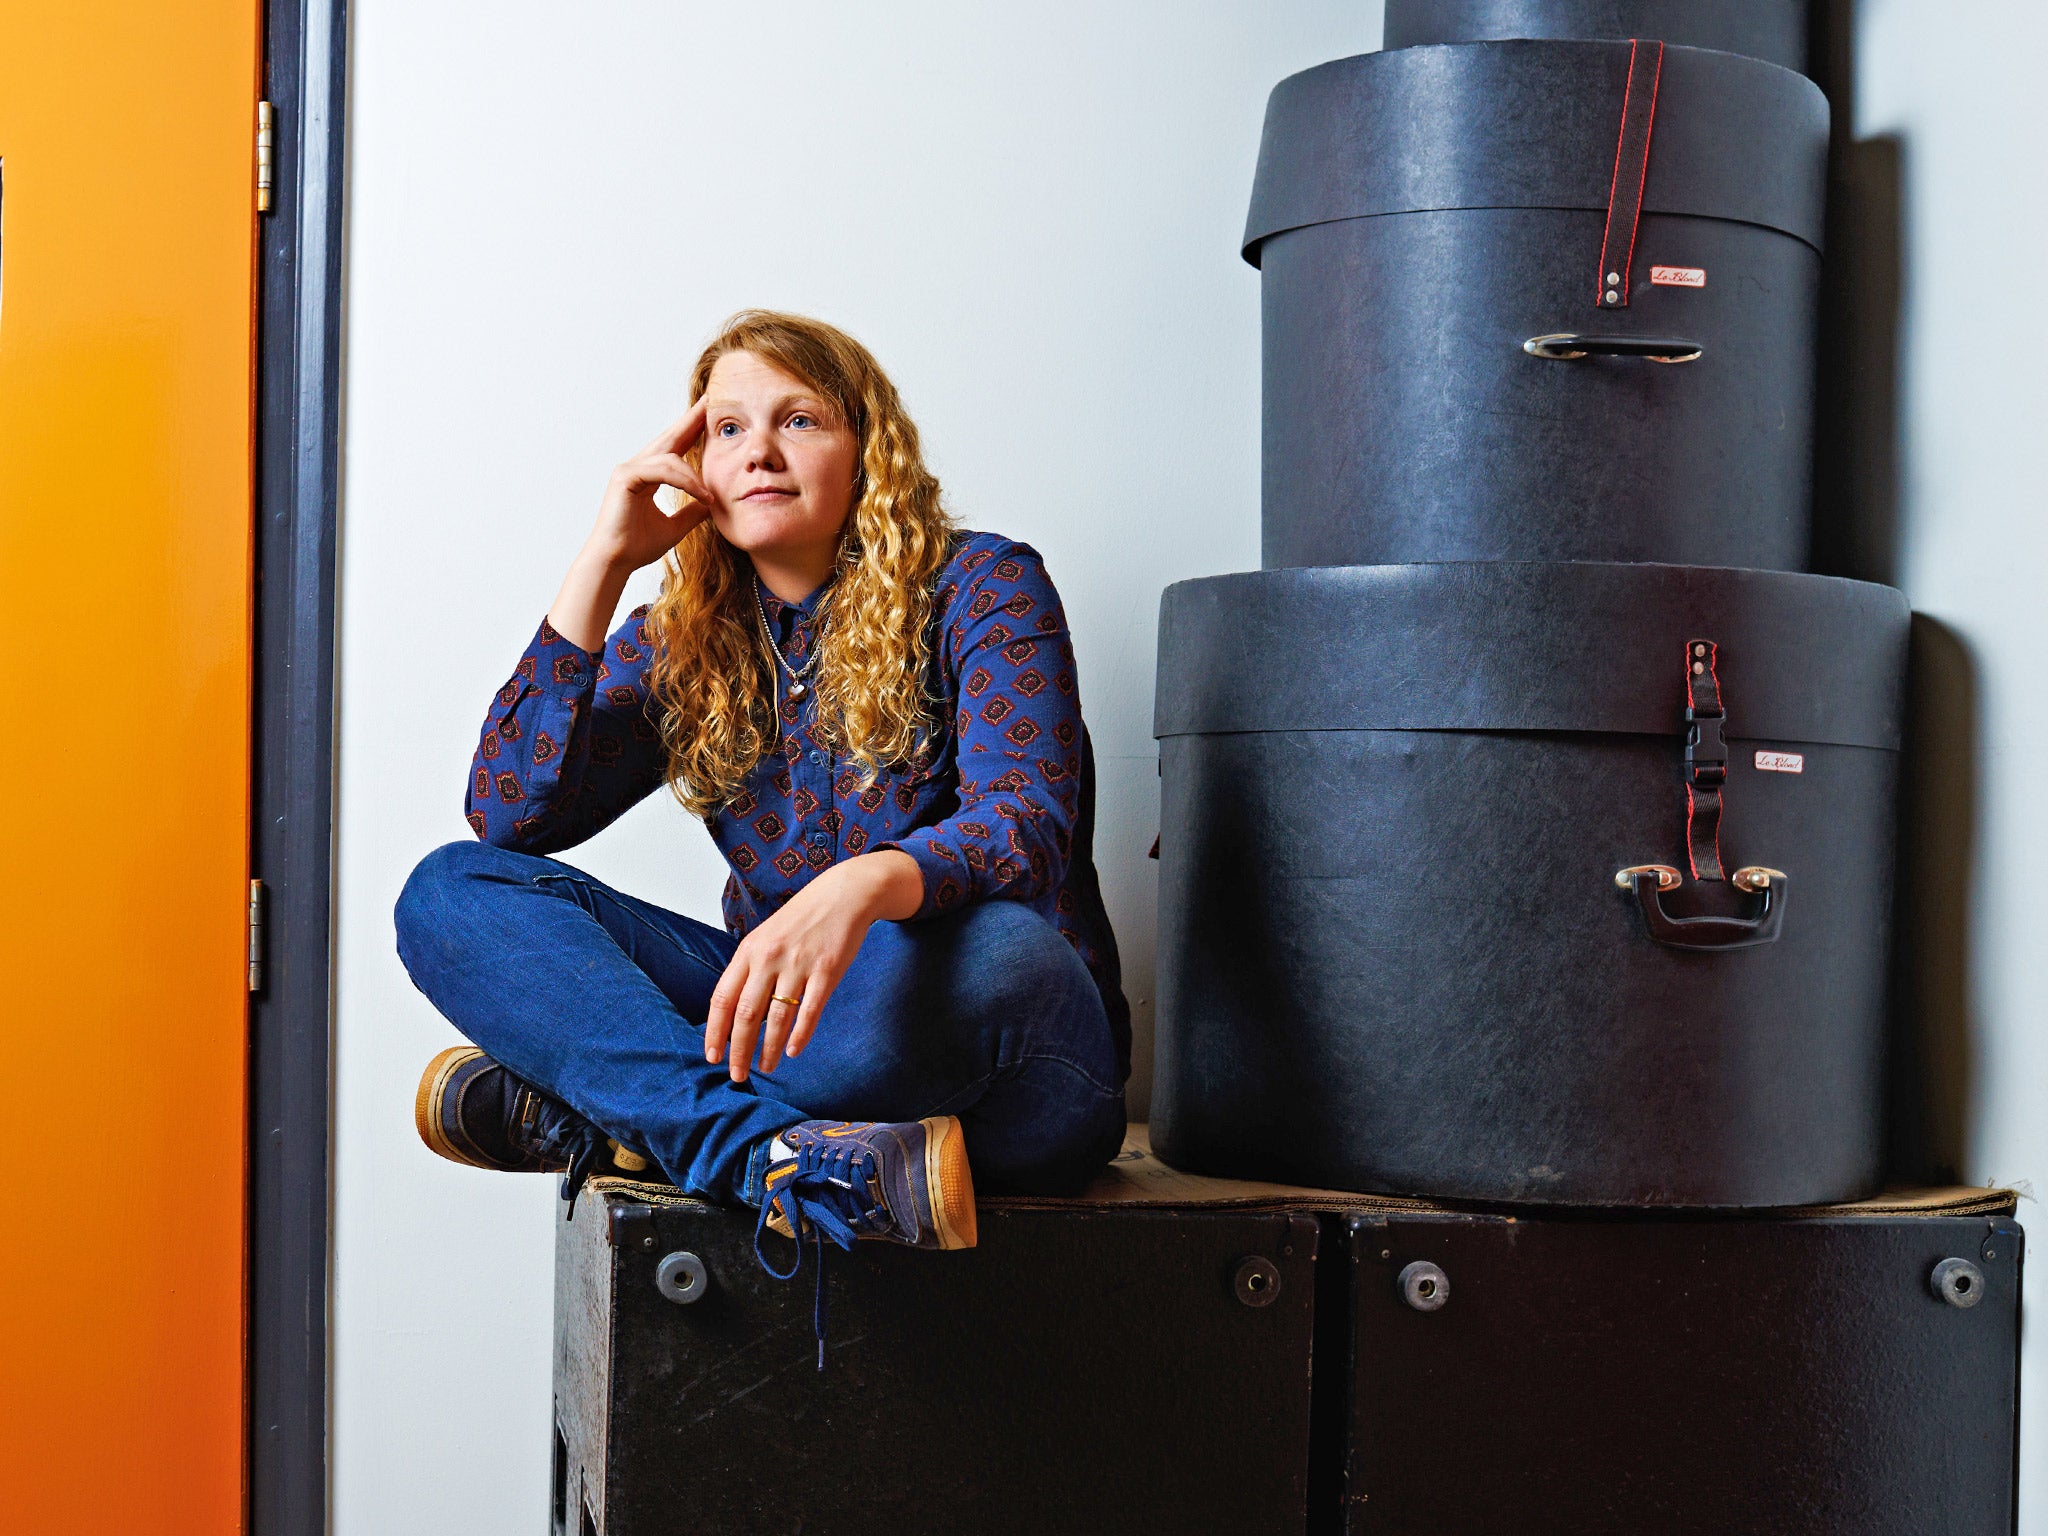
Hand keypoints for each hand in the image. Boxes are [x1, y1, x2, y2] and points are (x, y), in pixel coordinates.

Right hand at [586, 400, 715, 572]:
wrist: (616, 562)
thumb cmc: (637, 547)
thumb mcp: (675, 527)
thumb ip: (692, 512)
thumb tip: (713, 503)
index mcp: (647, 476)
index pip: (674, 448)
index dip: (691, 431)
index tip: (709, 415)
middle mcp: (637, 468)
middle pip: (669, 438)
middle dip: (690, 421)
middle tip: (710, 402)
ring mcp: (628, 470)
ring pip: (669, 457)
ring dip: (694, 474)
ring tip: (711, 493)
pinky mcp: (625, 478)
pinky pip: (662, 471)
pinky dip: (684, 481)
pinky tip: (700, 493)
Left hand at [705, 851, 923, 1082]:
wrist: (843, 895)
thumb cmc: (802, 920)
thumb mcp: (766, 937)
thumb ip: (750, 969)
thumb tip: (734, 1012)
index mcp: (749, 951)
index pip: (722, 998)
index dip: (715, 1032)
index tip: (713, 1057)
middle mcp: (769, 958)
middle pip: (746, 1015)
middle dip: (739, 1050)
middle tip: (738, 1076)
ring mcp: (798, 964)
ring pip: (776, 1018)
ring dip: (768, 1049)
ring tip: (765, 1068)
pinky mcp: (826, 970)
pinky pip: (809, 1011)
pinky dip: (800, 1035)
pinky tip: (792, 1051)